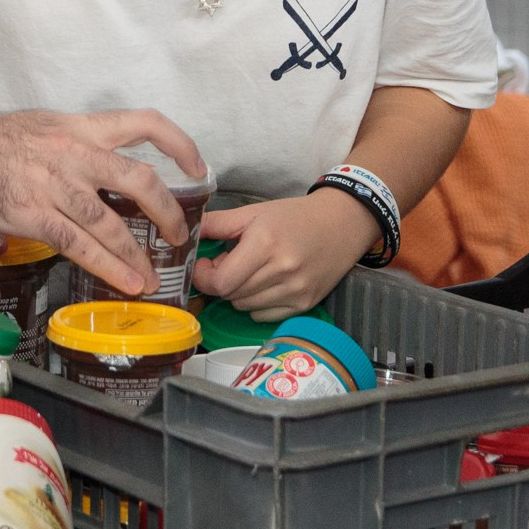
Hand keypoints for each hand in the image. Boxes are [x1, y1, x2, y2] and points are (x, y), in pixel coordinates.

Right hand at [0, 107, 205, 297]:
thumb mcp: (39, 128)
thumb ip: (74, 146)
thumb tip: (102, 174)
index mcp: (77, 127)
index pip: (142, 123)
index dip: (179, 143)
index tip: (198, 166)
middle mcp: (72, 151)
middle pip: (138, 178)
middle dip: (167, 211)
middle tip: (179, 233)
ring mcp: (52, 183)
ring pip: (111, 221)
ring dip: (137, 253)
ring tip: (152, 274)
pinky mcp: (31, 214)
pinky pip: (80, 245)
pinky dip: (108, 267)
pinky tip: (125, 282)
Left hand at [191, 191, 376, 319]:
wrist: (342, 223)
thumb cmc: (295, 216)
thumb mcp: (253, 212)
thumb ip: (216, 223)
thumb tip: (185, 233)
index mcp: (265, 243)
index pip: (221, 282)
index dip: (205, 277)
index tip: (206, 264)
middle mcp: (282, 270)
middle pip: (231, 295)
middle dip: (221, 281)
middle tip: (228, 262)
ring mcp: (296, 291)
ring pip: (245, 307)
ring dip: (238, 292)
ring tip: (249, 270)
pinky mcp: (305, 304)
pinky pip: (263, 316)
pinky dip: (256, 304)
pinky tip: (265, 283)